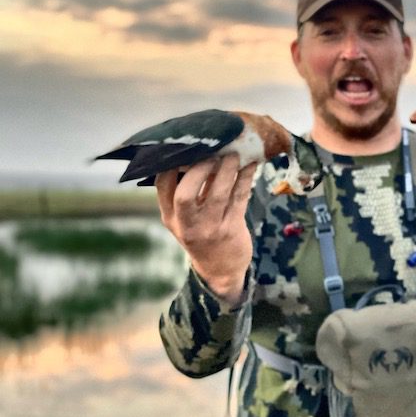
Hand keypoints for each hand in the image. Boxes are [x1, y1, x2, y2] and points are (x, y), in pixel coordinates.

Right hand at [155, 154, 257, 304]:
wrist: (220, 269)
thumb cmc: (202, 233)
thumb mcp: (186, 218)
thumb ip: (188, 190)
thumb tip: (202, 151)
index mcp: (170, 217)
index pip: (163, 186)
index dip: (172, 163)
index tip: (186, 146)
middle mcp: (186, 224)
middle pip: (185, 193)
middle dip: (199, 169)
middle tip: (213, 153)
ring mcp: (209, 228)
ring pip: (218, 194)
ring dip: (227, 170)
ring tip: (234, 154)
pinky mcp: (231, 229)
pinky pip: (239, 198)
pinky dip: (245, 179)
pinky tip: (251, 165)